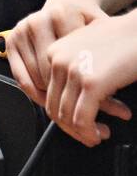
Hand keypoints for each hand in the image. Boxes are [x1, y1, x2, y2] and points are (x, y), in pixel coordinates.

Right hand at [4, 0, 107, 107]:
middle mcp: (36, 21)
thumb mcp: (99, 30)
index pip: (68, 59)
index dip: (81, 81)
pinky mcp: (10, 42)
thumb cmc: (83, 21)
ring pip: (34, 76)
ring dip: (49, 93)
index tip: (92, 95)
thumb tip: (109, 91)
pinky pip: (20, 77)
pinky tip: (47, 97)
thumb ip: (105, 55)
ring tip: (65, 100)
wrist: (65, 7)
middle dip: (64, 90)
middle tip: (77, 103)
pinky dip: (34, 91)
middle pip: (48, 70)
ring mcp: (21, 31)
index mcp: (60, 13)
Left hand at [41, 13, 136, 145]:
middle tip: (86, 135)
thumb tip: (68, 99)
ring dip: (81, 133)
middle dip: (70, 127)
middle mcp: (58, 60)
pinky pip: (82, 119)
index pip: (48, 92)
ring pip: (66, 116)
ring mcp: (73, 72)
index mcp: (54, 52)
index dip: (62, 113)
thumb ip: (73, 69)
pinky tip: (99, 135)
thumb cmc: (127, 39)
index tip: (75, 123)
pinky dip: (89, 132)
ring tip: (96, 136)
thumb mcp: (89, 49)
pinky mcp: (91, 83)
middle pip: (54, 106)